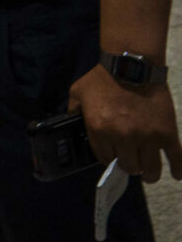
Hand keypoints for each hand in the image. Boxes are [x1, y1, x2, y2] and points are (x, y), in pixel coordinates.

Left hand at [72, 64, 181, 180]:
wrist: (131, 66)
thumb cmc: (102, 78)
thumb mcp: (78, 93)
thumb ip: (74, 112)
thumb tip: (71, 126)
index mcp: (100, 129)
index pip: (105, 158)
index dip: (109, 159)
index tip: (113, 157)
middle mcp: (123, 137)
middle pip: (129, 166)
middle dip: (129, 166)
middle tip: (132, 163)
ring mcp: (148, 137)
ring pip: (150, 169)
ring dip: (149, 173)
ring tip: (148, 174)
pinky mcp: (167, 133)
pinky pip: (176, 158)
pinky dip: (178, 169)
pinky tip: (176, 175)